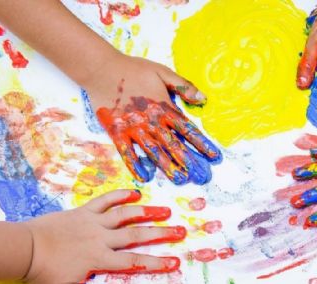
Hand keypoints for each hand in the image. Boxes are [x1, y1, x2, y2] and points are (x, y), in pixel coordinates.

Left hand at [23, 189, 186, 283]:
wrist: (23, 248)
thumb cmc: (44, 273)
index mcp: (99, 259)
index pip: (133, 262)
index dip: (156, 263)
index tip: (174, 262)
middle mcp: (101, 238)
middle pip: (136, 235)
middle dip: (161, 234)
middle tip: (181, 231)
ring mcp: (92, 222)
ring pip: (125, 215)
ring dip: (146, 212)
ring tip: (165, 211)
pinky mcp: (83, 212)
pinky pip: (104, 201)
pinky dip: (119, 195)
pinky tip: (134, 192)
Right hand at [86, 53, 221, 184]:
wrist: (102, 69)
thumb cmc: (133, 69)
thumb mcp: (163, 72)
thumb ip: (183, 86)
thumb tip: (204, 99)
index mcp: (165, 107)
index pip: (188, 129)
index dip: (202, 143)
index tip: (214, 156)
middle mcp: (152, 121)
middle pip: (174, 145)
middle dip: (188, 160)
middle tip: (200, 176)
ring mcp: (134, 128)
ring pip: (154, 152)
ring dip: (168, 167)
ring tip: (180, 180)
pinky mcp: (117, 132)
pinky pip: (127, 152)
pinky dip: (135, 165)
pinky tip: (144, 177)